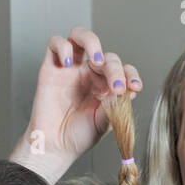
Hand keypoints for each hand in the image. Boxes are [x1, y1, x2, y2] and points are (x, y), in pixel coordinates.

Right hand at [10, 26, 141, 183]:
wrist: (54, 148)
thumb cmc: (77, 137)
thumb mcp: (104, 122)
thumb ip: (115, 104)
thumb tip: (128, 89)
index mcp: (104, 86)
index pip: (122, 69)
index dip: (130, 74)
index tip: (134, 87)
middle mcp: (88, 75)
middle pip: (106, 55)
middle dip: (115, 69)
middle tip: (115, 88)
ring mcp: (70, 70)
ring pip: (79, 36)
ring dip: (91, 42)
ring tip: (96, 60)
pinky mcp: (50, 68)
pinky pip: (55, 43)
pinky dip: (63, 47)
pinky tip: (67, 65)